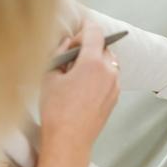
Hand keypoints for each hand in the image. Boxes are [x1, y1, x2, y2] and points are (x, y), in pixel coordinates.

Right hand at [32, 21, 119, 166]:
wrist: (70, 139)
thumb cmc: (56, 109)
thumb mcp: (50, 75)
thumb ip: (60, 54)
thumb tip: (67, 44)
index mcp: (93, 63)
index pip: (95, 33)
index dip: (86, 27)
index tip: (79, 28)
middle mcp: (109, 72)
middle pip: (104, 47)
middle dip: (89, 46)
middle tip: (71, 55)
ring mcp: (115, 85)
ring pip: (109, 62)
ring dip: (95, 60)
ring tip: (76, 72)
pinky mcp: (115, 97)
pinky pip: (110, 77)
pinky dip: (99, 74)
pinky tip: (83, 85)